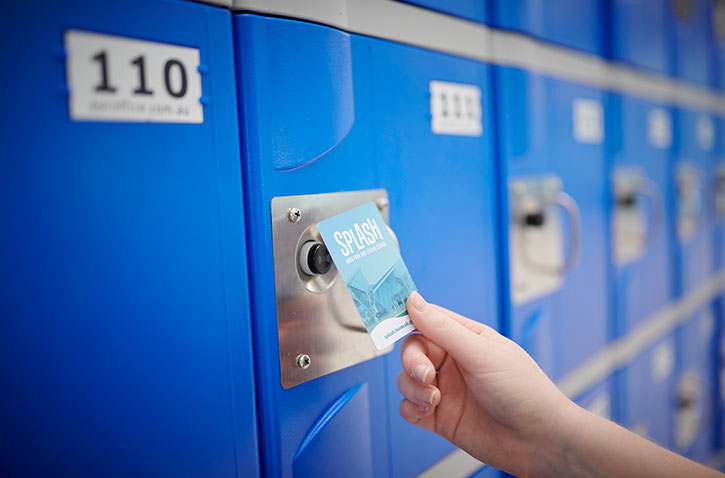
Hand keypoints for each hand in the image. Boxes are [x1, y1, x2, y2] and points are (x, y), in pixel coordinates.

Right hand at [397, 292, 580, 476]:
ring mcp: (445, 389)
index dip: (405, 318)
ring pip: (406, 379)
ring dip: (412, 388)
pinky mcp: (439, 416)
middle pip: (411, 350)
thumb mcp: (481, 353)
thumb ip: (443, 329)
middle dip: (412, 362)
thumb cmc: (523, 391)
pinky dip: (411, 407)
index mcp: (464, 338)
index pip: (426, 320)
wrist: (538, 441)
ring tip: (435, 399)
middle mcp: (452, 362)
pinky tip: (428, 411)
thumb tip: (414, 300)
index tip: (387, 320)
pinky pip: (409, 407)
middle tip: (425, 374)